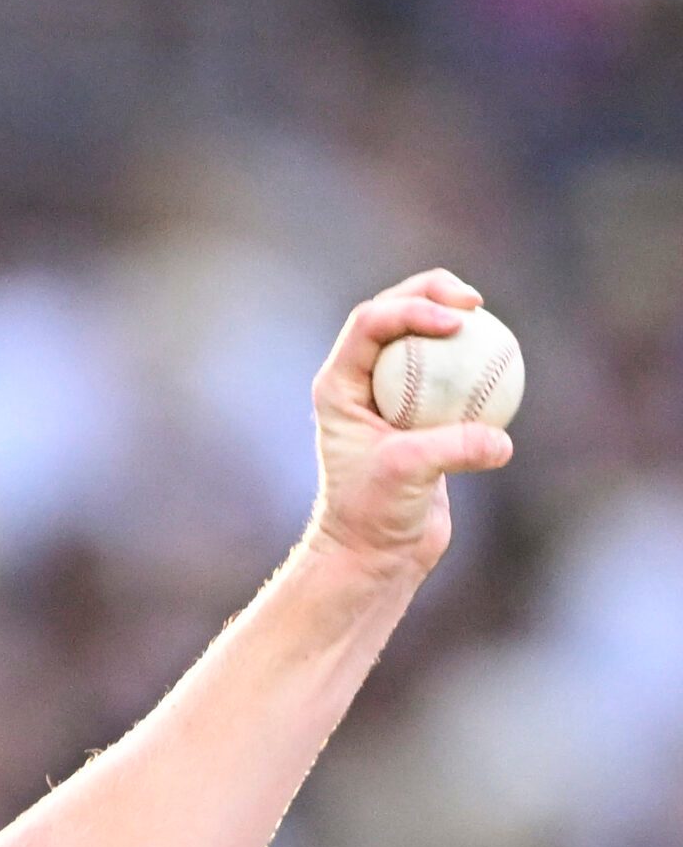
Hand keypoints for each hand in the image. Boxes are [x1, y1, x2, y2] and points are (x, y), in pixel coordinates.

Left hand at [306, 268, 515, 578]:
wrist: (375, 553)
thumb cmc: (374, 513)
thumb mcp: (408, 473)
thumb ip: (453, 446)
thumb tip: (502, 440)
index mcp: (338, 385)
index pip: (370, 323)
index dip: (412, 307)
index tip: (456, 322)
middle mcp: (360, 384)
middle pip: (395, 315)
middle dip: (432, 293)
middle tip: (474, 302)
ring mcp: (391, 399)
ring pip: (424, 342)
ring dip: (456, 323)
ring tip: (489, 320)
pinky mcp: (422, 418)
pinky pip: (452, 377)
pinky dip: (476, 366)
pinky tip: (507, 367)